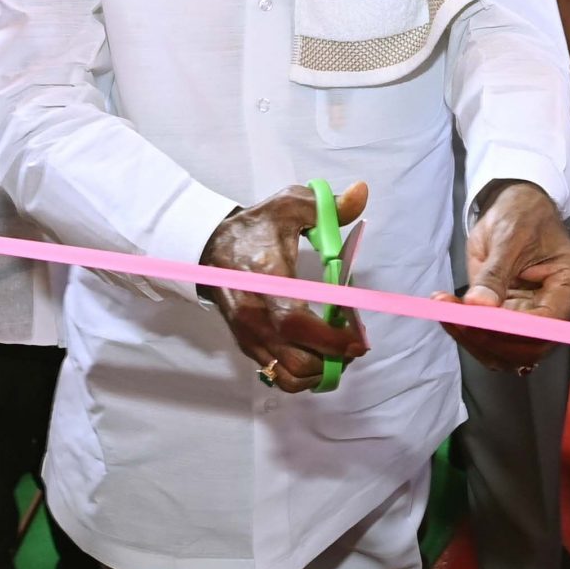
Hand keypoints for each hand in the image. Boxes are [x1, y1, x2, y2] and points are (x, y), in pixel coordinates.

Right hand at [202, 181, 370, 392]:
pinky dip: (301, 375)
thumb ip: (327, 204)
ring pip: (287, 375)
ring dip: (318, 372)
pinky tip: (316, 356)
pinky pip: (276, 374)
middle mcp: (255, 316)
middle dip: (332, 360)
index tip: (358, 340)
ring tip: (337, 354)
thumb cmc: (254, 229)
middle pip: (296, 360)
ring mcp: (249, 334)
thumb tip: (360, 193)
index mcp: (267, 281)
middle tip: (354, 345)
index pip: (297, 321)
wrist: (209, 247)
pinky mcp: (247, 344)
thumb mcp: (289, 206)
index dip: (331, 338)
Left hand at [439, 180, 569, 371]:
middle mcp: (566, 310)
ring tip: (446, 309)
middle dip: (487, 337)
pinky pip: (497, 343)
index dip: (510, 329)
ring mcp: (542, 320)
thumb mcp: (508, 237)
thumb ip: (494, 274)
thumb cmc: (523, 216)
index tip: (473, 321)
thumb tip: (477, 305)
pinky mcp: (520, 324)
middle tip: (453, 315)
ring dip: (474, 339)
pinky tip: (451, 313)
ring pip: (510, 352)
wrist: (519, 212)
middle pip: (529, 345)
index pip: (547, 322)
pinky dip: (471, 334)